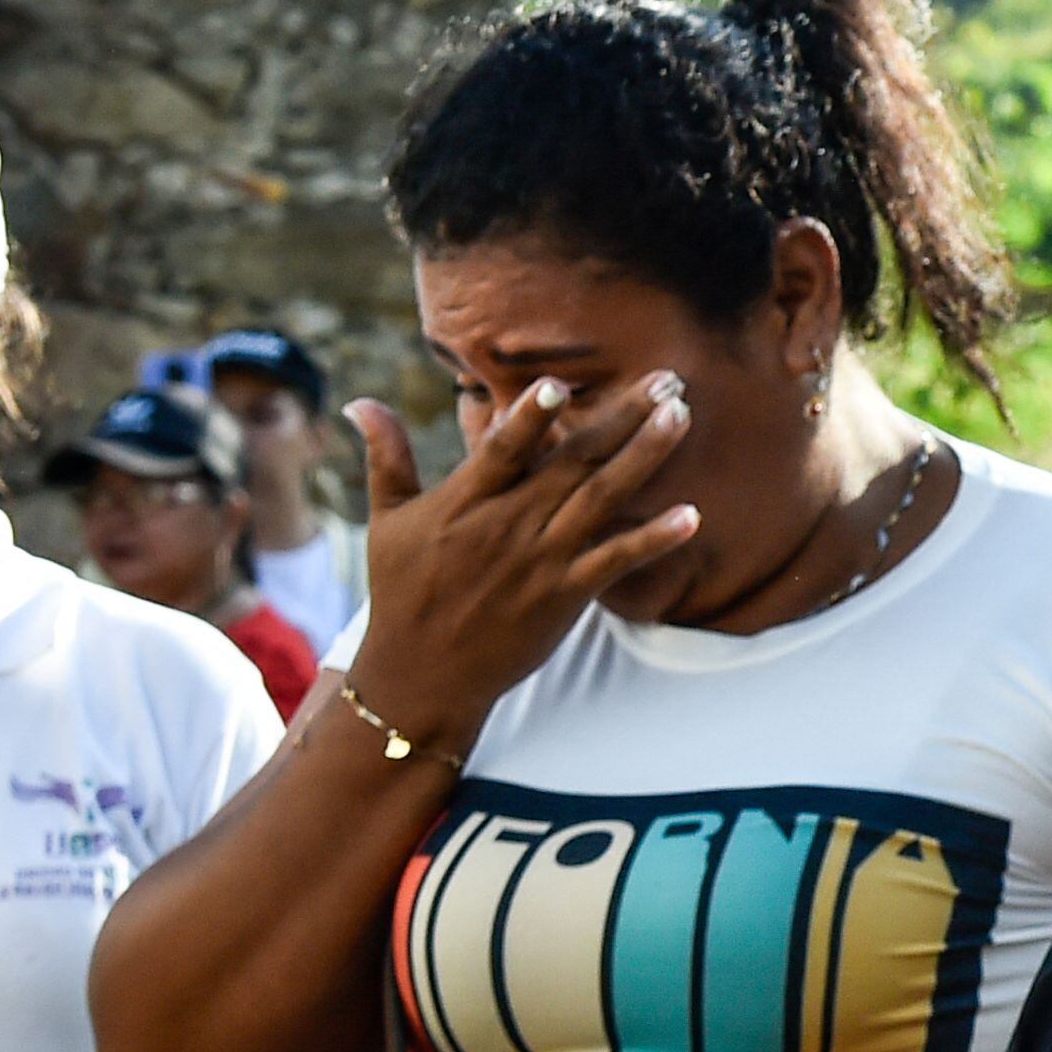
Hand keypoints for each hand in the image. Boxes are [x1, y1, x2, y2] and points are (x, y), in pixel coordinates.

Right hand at [338, 376, 699, 754]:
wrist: (422, 675)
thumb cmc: (402, 591)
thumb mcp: (388, 519)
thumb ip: (387, 456)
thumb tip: (359, 402)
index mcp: (466, 501)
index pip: (503, 450)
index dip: (530, 418)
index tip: (560, 383)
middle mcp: (509, 524)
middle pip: (573, 460)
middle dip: (622, 415)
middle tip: (668, 377)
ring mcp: (541, 560)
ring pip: (602, 497)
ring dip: (645, 455)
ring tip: (681, 414)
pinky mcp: (566, 595)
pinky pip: (616, 561)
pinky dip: (654, 539)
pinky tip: (691, 515)